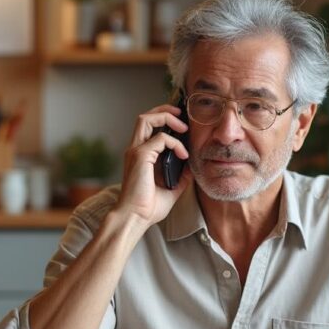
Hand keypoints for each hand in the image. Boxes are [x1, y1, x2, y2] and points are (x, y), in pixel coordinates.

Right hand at [113, 104, 192, 227]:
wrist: (135, 218)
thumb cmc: (148, 208)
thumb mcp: (171, 190)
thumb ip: (181, 176)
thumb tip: (193, 167)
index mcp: (140, 156)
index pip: (148, 128)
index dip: (163, 120)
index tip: (181, 126)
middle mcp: (135, 150)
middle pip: (144, 117)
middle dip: (164, 111)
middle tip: (181, 115)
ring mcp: (135, 151)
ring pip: (146, 119)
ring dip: (166, 117)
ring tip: (183, 127)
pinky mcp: (140, 156)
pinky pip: (161, 138)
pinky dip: (175, 143)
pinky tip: (183, 155)